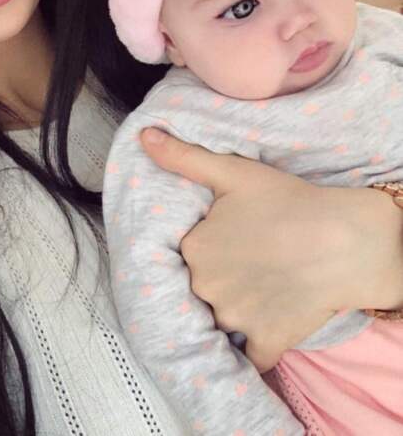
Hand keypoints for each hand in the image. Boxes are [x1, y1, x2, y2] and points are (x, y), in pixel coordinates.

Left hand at [140, 128, 402, 371]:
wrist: (345, 241)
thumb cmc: (287, 201)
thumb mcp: (231, 171)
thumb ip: (183, 157)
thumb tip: (144, 137)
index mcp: (193, 250)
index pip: (189, 252)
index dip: (210, 244)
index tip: (232, 237)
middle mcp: (205, 289)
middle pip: (204, 285)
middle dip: (221, 275)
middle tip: (252, 256)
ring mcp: (235, 319)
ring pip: (224, 316)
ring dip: (238, 306)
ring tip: (265, 282)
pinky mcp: (266, 341)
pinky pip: (251, 353)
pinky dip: (257, 343)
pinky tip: (271, 320)